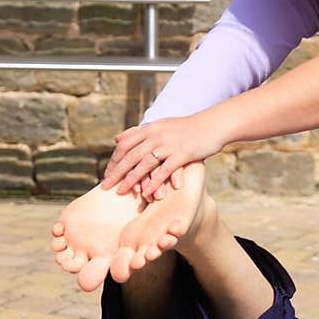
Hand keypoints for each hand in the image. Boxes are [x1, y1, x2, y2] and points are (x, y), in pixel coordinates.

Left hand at [102, 110, 225, 197]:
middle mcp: (156, 135)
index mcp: (150, 128)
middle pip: (130, 155)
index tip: (107, 173)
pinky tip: (146, 193)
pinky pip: (164, 170)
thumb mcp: (161, 125)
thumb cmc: (187, 128)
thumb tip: (118, 139)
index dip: (114, 160)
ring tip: (120, 192)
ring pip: (143, 164)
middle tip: (105, 186)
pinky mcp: (182, 154)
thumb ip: (138, 133)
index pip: (125, 144)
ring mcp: (168, 144)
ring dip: (130, 179)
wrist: (213, 124)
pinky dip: (153, 182)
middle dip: (116, 172)